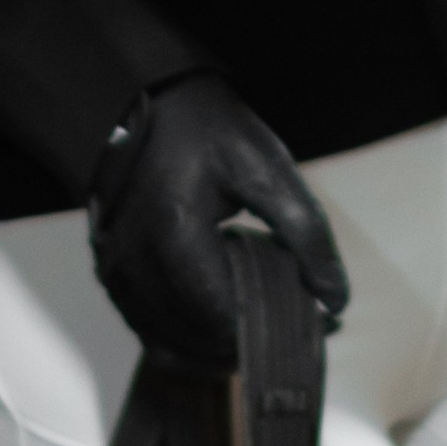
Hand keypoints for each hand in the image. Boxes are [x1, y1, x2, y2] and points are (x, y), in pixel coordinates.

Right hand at [87, 72, 348, 371]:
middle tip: (300, 320)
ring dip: (220, 346)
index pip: (227, 317)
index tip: (317, 322)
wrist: (131, 100)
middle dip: (254, 338)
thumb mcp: (264, 163)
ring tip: (264, 320)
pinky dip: (188, 341)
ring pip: (174, 345)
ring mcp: (116, 273)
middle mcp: (135, 264)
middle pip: (202, 338)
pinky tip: (219, 325)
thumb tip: (336, 301)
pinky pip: (150, 332)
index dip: (275, 328)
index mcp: (174, 234)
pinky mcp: (110, 275)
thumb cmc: (199, 126)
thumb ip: (305, 231)